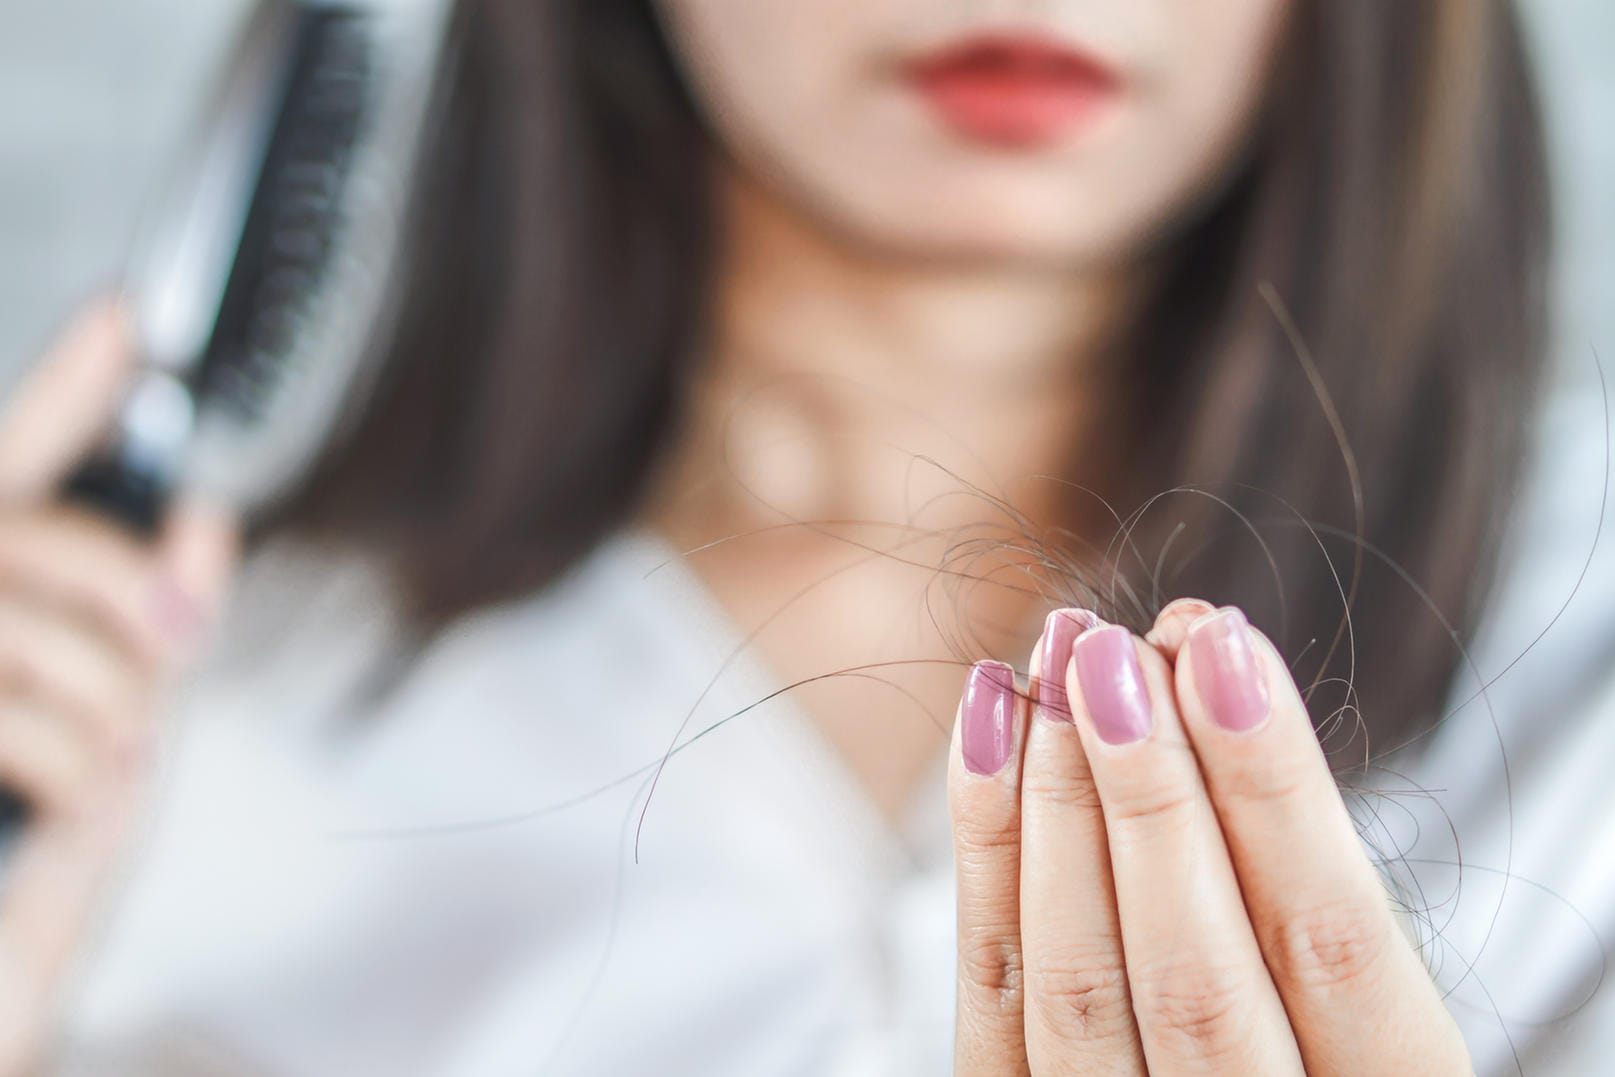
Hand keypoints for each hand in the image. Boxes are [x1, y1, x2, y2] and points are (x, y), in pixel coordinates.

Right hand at [0, 302, 238, 1073]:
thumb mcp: (120, 728)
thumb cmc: (33, 868)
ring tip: (107, 768)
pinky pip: (10, 711)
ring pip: (20, 625)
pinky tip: (71, 803)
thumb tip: (202, 512)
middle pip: (22, 534)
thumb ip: (146, 623)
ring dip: (104, 701)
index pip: (11, 463)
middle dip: (124, 582)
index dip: (69, 386)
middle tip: (183, 638)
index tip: (130, 312)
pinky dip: (71, 764)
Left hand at [948, 600, 1469, 1074]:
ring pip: (1080, 988)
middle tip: (1113, 648)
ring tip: (1056, 666)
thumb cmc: (1309, 1032)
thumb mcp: (1353, 985)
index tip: (1223, 648)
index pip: (1331, 947)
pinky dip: (987, 855)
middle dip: (1150, 793)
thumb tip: (1206, 662)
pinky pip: (996, 996)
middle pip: (1195, 976)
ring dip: (1058, 805)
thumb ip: (1292, 868)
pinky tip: (987, 732)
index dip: (1276, 792)